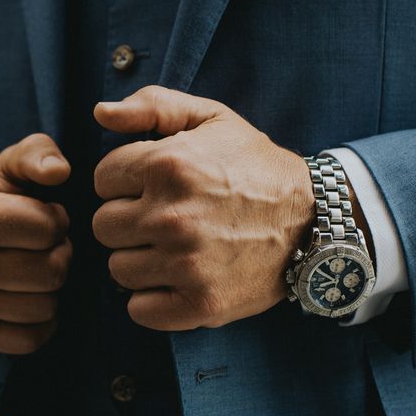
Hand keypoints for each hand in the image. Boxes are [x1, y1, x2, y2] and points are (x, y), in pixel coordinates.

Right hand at [0, 133, 72, 353]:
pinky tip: (31, 295)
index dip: (56, 220)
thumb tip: (59, 171)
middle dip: (59, 255)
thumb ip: (39, 154)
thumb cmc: (2, 195)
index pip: (46, 227)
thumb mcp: (14, 165)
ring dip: (53, 288)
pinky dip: (43, 321)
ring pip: (45, 307)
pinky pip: (33, 339)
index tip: (45, 216)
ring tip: (37, 267)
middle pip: (50, 272)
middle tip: (45, 246)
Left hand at [91, 85, 313, 330]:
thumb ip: (152, 106)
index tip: (152, 186)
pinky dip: (152, 300)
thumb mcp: (211, 118)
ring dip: (139, 259)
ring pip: (118, 268)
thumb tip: (101, 112)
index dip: (125, 181)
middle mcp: (171, 216)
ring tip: (173, 248)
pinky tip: (176, 280)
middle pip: (104, 226)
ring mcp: (185, 264)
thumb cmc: (255, 167)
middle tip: (162, 218)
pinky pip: (139, 310)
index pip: (102, 179)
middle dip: (128, 220)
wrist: (314, 220)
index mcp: (167, 165)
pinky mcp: (200, 302)